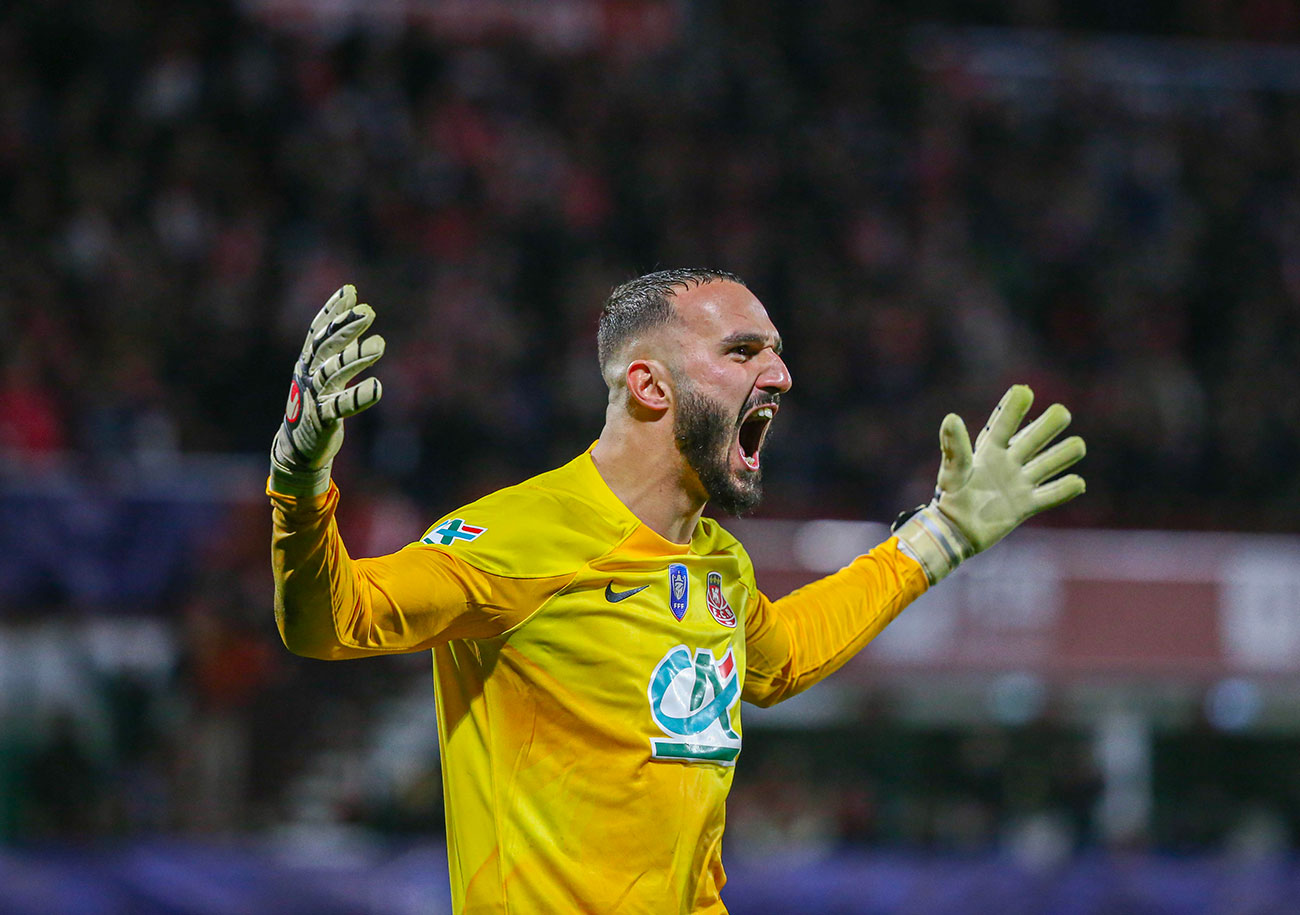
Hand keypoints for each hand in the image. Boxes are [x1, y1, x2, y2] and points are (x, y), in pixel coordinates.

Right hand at [270, 285, 384, 495]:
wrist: (297, 447)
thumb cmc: (315, 404)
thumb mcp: (325, 372)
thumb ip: (339, 345)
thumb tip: (355, 310)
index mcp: (308, 362)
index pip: (319, 331)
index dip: (332, 311)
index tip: (350, 291)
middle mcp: (308, 375)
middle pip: (326, 347)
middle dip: (346, 327)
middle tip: (369, 312)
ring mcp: (313, 396)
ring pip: (333, 373)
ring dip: (356, 357)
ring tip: (380, 345)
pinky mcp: (322, 419)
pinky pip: (340, 406)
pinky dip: (358, 397)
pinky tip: (377, 388)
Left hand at [894, 385, 1084, 582]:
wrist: (955, 531)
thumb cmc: (950, 497)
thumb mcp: (952, 470)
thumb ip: (954, 446)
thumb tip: (952, 418)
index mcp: (989, 450)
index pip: (1004, 424)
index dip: (1014, 407)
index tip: (1024, 391)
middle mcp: (1009, 462)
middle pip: (1035, 438)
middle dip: (1049, 424)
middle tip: (1061, 413)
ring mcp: (1020, 483)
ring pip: (1050, 462)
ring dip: (1065, 454)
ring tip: (1076, 447)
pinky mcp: (1027, 505)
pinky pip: (1052, 495)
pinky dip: (1066, 489)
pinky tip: (1077, 483)